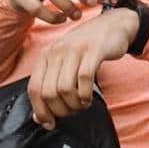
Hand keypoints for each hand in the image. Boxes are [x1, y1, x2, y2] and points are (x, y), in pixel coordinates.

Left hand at [28, 7, 137, 129]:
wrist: (114, 24)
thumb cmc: (88, 48)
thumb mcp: (65, 62)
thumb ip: (51, 85)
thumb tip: (39, 118)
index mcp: (46, 54)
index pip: (34, 88)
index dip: (40, 110)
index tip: (49, 123)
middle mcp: (57, 50)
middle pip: (49, 92)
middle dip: (60, 110)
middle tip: (71, 112)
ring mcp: (75, 49)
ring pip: (65, 88)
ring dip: (73, 104)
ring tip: (81, 105)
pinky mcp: (94, 50)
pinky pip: (84, 79)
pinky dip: (85, 95)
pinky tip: (88, 98)